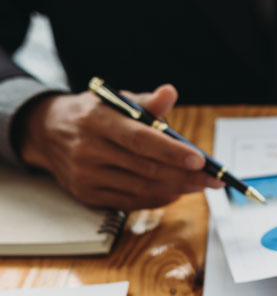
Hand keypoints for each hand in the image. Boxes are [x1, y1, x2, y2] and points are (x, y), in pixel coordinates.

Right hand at [19, 84, 221, 209]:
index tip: (200, 160)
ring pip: (141, 188)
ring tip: (200, 185)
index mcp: (98, 121)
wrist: (46, 132)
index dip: (172, 152)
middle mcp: (89, 150)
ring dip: (177, 189)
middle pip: (147, 168)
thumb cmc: (92, 114)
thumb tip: (169, 93)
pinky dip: (157, 199)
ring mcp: (87, 176)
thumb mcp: (114, 100)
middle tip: (213, 179)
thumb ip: (145, 102)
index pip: (140, 139)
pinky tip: (176, 193)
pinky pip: (130, 202)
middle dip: (186, 175)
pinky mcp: (87, 195)